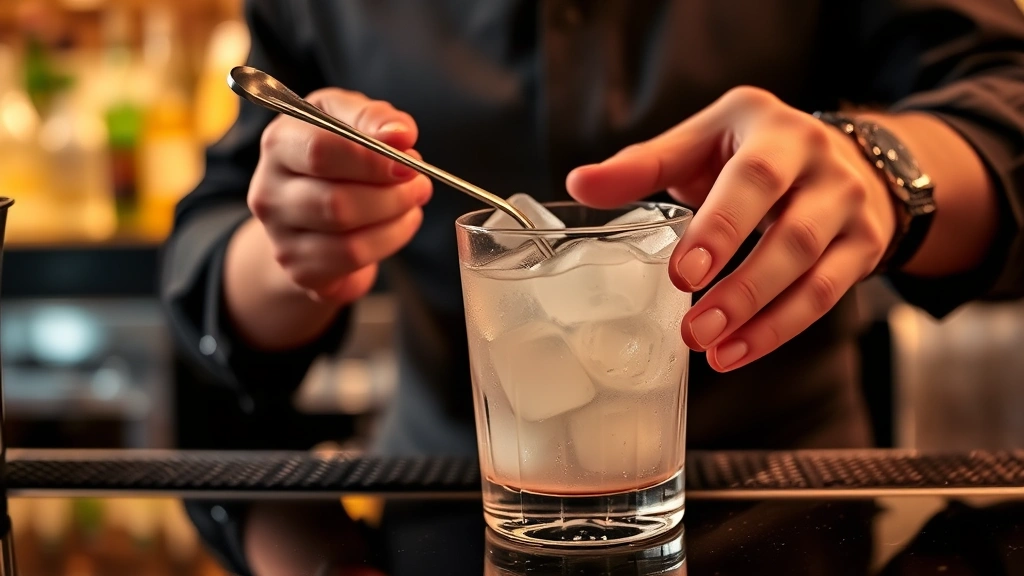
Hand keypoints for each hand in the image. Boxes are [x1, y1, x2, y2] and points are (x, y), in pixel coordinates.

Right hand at [248, 88, 431, 302]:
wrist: (313, 208)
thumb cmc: (338, 154)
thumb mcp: (351, 119)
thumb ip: (375, 118)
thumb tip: (400, 135)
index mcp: (279, 143)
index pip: (320, 152)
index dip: (371, 160)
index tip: (409, 162)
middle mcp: (268, 192)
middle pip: (336, 203)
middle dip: (391, 196)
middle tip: (420, 185)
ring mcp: (280, 237)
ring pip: (348, 240)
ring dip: (395, 221)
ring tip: (412, 204)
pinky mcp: (300, 270)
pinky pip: (353, 262)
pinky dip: (388, 243)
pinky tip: (398, 226)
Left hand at [567, 86, 895, 371]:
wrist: (850, 160)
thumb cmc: (755, 153)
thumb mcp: (703, 142)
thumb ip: (643, 165)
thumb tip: (579, 184)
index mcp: (771, 128)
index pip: (752, 180)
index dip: (719, 229)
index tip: (682, 275)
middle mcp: (820, 164)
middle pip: (791, 232)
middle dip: (742, 286)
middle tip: (693, 327)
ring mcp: (849, 207)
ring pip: (811, 271)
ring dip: (759, 317)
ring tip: (711, 349)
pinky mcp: (864, 247)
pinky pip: (826, 296)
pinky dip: (780, 329)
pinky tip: (738, 352)